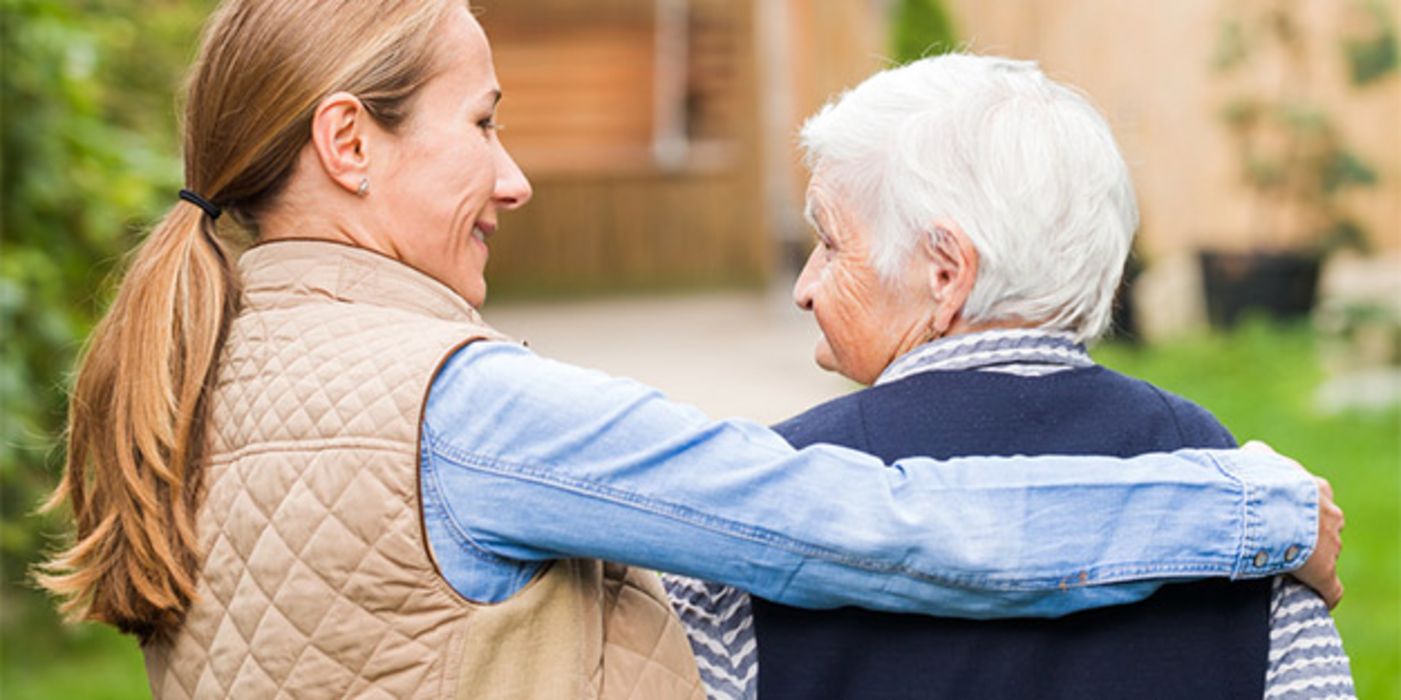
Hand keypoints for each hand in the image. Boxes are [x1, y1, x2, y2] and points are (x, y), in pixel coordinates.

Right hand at [1243, 440, 1344, 607]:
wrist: (1268, 508)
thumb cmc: (1260, 481)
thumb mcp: (1256, 457)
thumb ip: (1258, 455)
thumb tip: (1251, 452)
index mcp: (1316, 489)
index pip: (1314, 500)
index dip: (1298, 509)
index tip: (1280, 515)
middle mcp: (1330, 515)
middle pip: (1325, 527)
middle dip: (1308, 534)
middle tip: (1279, 540)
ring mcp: (1331, 545)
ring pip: (1328, 554)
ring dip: (1311, 560)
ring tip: (1285, 566)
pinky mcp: (1325, 573)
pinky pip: (1331, 589)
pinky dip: (1325, 594)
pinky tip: (1317, 598)